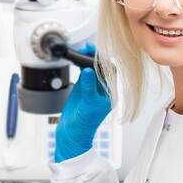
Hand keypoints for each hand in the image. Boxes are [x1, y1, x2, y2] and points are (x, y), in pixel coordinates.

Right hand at [55, 43, 111, 161]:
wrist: (72, 134)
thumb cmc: (84, 125)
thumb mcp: (88, 106)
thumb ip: (89, 88)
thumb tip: (88, 71)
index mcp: (110, 94)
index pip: (110, 72)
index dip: (104, 60)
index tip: (95, 52)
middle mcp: (103, 89)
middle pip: (102, 67)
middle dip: (95, 56)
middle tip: (87, 48)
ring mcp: (93, 88)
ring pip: (93, 68)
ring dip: (88, 58)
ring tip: (82, 49)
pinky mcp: (83, 88)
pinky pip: (84, 72)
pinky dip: (81, 64)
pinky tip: (77, 58)